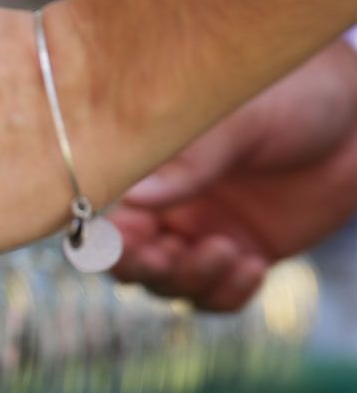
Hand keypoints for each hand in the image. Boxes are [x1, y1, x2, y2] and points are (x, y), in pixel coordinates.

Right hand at [111, 43, 356, 308]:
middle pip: (126, 259)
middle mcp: (165, 203)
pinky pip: (216, 297)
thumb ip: (190, 162)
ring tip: (230, 249)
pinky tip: (253, 264)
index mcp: (149, 164)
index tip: (125, 237)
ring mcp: (202, 232)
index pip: (101, 211)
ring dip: (190, 279)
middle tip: (168, 256)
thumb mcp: (239, 121)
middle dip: (140, 266)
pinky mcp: (243, 254)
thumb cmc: (292, 95)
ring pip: (168, 285)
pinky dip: (226, 293)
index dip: (100, 234)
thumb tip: (131, 199)